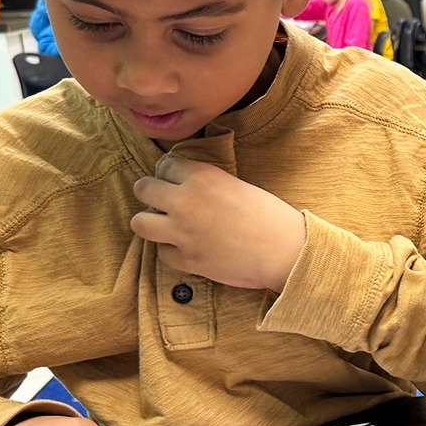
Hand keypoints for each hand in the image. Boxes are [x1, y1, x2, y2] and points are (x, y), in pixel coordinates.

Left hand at [132, 157, 305, 290]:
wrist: (285, 251)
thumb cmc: (270, 216)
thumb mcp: (238, 186)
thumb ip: (208, 184)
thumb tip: (187, 187)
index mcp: (202, 177)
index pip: (165, 165)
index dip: (169, 174)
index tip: (175, 181)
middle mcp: (186, 202)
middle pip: (143, 189)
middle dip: (150, 193)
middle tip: (163, 200)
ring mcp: (182, 233)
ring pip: (140, 222)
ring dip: (151, 222)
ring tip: (165, 225)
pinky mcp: (187, 260)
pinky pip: (161, 253)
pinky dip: (171, 250)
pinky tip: (187, 248)